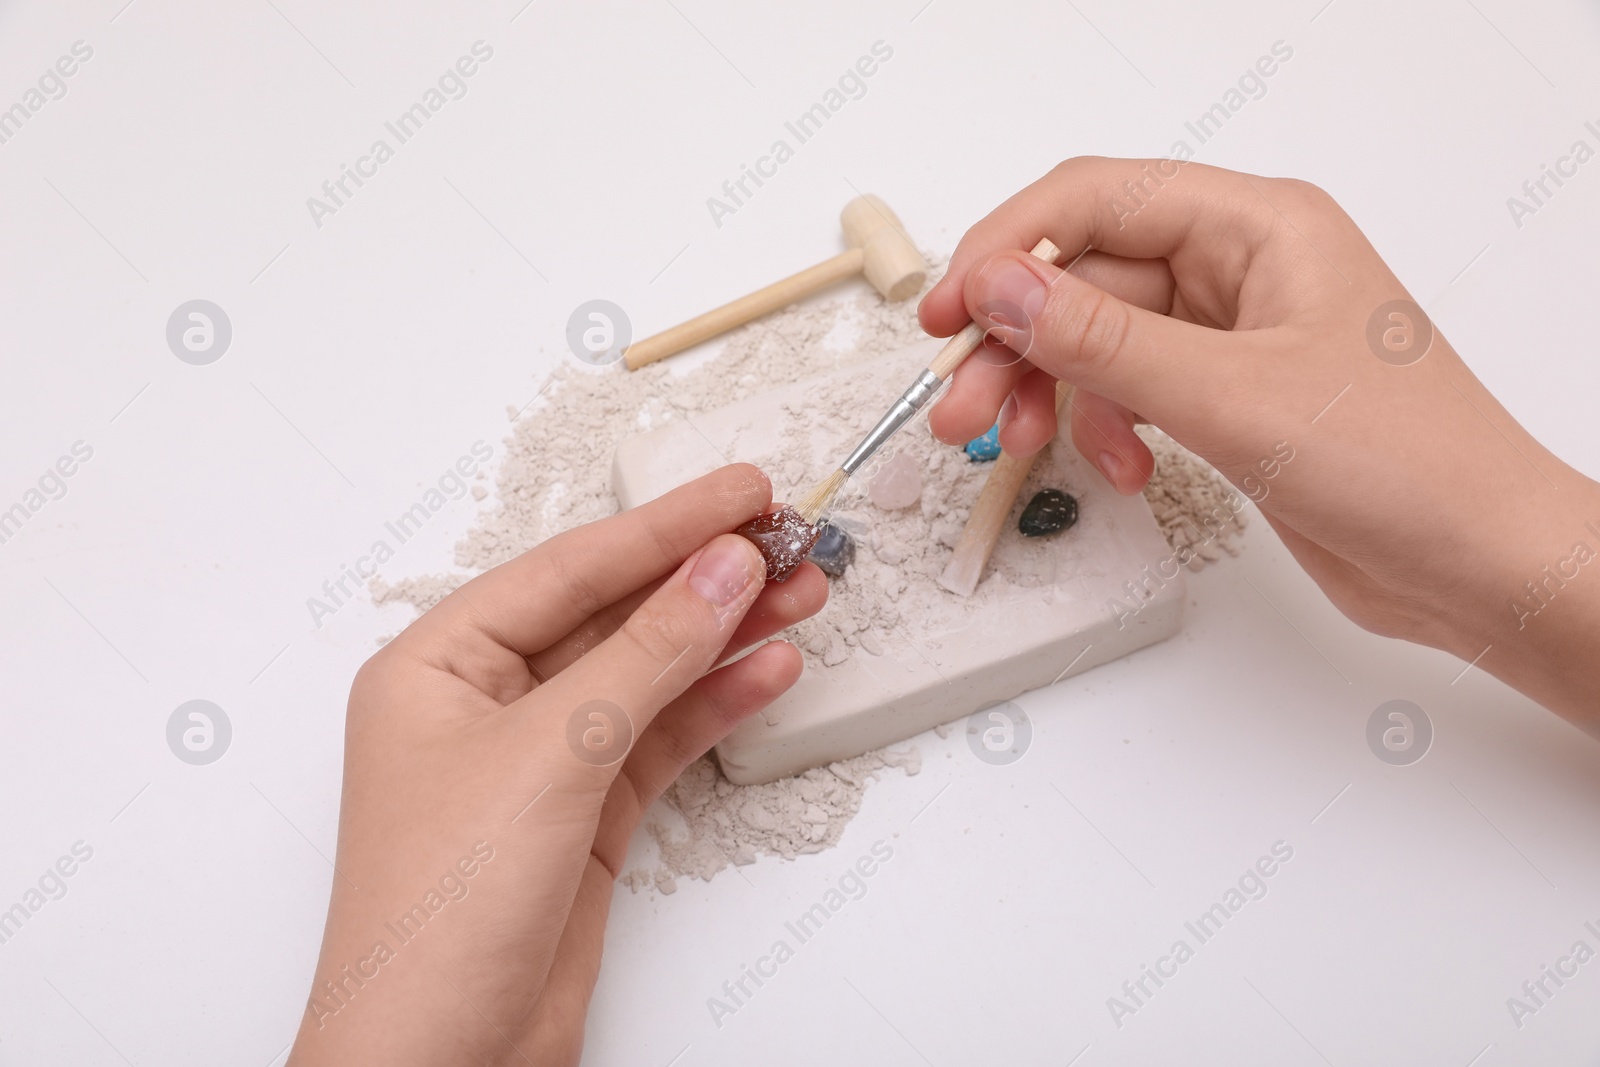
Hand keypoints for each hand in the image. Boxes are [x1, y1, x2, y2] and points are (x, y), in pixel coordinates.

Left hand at [287, 464, 826, 1065]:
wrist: (439, 1062)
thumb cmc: (438, 915)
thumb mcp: (552, 756)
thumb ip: (648, 655)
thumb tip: (720, 569)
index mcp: (438, 665)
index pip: (570, 568)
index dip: (664, 525)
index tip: (743, 492)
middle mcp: (486, 703)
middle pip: (614, 613)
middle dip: (702, 575)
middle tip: (786, 536)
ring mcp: (540, 760)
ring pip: (648, 673)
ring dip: (724, 634)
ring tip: (801, 591)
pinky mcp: (583, 815)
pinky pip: (660, 737)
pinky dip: (716, 704)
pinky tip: (769, 669)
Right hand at [919, 157, 1599, 721]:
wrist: (1478, 563)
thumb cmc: (1409, 465)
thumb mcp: (1231, 396)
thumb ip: (1103, 340)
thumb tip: (1002, 285)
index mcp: (1260, 226)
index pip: (1097, 199)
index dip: (1008, 247)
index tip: (949, 312)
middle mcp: (1243, 267)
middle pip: (1087, 277)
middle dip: (1017, 341)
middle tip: (963, 404)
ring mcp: (1235, 334)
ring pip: (1101, 340)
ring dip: (1051, 391)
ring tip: (1016, 444)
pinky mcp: (1229, 395)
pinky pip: (1133, 390)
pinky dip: (1108, 428)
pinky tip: (1124, 471)